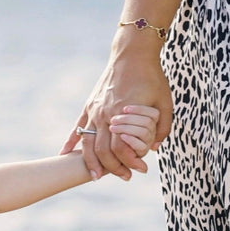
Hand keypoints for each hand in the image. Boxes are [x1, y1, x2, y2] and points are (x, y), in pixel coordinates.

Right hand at [61, 53, 174, 180]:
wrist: (132, 54)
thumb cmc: (151, 77)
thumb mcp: (165, 102)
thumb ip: (162, 127)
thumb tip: (155, 147)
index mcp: (124, 114)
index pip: (122, 148)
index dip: (130, 162)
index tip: (140, 169)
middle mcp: (106, 114)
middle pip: (103, 150)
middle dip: (113, 168)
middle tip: (125, 176)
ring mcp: (95, 110)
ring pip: (88, 143)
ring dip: (91, 162)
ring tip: (95, 176)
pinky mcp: (90, 105)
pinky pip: (78, 127)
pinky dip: (71, 142)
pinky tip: (64, 154)